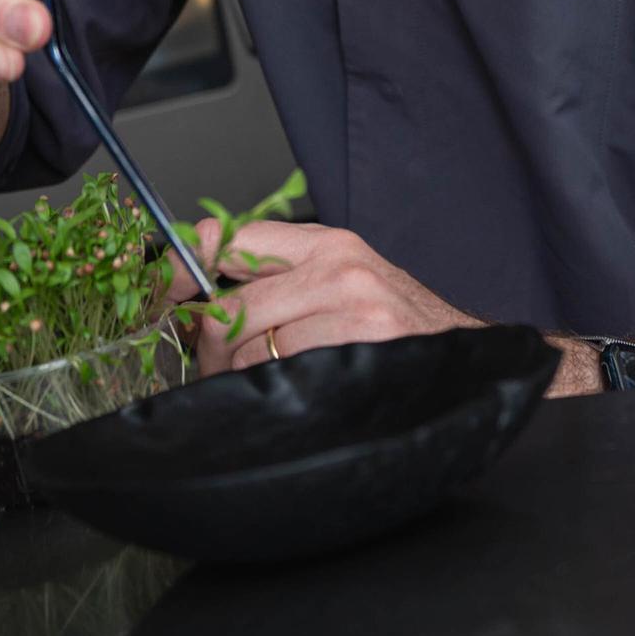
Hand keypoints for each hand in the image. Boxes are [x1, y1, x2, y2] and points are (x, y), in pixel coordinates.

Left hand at [168, 219, 484, 374]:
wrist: (469, 359)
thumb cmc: (398, 326)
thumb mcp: (343, 282)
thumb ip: (280, 278)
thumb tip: (198, 295)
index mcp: (327, 243)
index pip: (232, 238)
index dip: (187, 268)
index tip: (166, 295)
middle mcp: (338, 266)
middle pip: (231, 307)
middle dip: (209, 349)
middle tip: (210, 369)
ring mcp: (353, 307)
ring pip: (251, 349)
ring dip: (239, 379)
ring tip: (255, 387)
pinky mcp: (362, 347)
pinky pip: (284, 376)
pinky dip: (272, 395)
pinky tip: (288, 397)